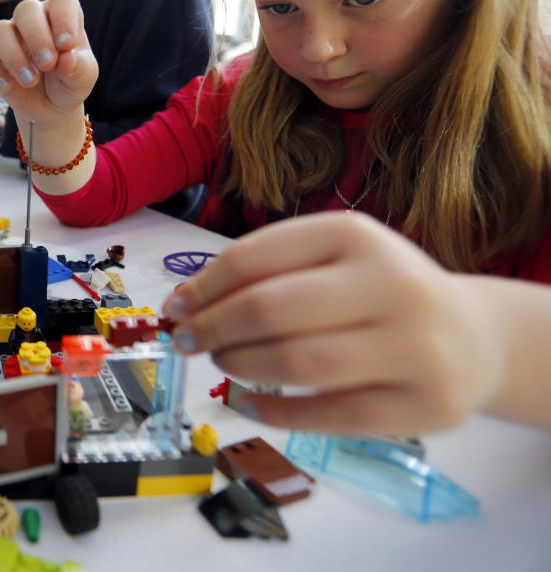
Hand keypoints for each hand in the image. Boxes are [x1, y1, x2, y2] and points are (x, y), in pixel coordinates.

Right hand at [0, 0, 97, 125]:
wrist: (50, 106)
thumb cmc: (69, 83)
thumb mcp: (83, 78)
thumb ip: (78, 67)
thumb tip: (66, 58)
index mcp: (61, 17)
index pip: (62, 3)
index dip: (64, 20)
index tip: (67, 46)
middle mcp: (34, 20)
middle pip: (26, 9)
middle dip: (36, 36)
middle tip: (47, 64)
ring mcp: (9, 35)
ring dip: (14, 57)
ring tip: (31, 81)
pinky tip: (8, 86)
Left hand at [163, 212, 501, 434]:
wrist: (475, 337)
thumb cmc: (380, 293)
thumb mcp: (332, 259)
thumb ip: (265, 271)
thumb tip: (185, 305)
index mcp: (356, 235)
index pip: (255, 258)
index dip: (203, 287)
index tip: (177, 308)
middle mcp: (391, 283)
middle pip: (271, 309)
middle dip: (215, 328)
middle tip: (191, 342)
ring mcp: (415, 346)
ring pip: (298, 363)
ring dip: (242, 366)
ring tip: (225, 363)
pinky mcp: (426, 404)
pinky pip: (331, 416)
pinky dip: (276, 412)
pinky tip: (249, 404)